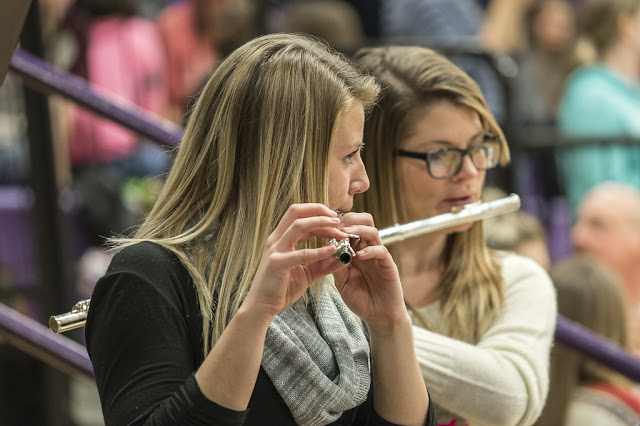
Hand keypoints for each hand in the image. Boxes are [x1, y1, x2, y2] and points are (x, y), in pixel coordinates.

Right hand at [243, 204, 348, 319]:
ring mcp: (275, 250)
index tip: (335, 219)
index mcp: (281, 238)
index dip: (318, 213)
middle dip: (319, 210)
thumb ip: (322, 264)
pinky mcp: (277, 263)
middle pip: (296, 212)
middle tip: (338, 218)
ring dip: (321, 224)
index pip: (299, 215)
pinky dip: (318, 251)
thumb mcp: (306, 273)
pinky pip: (301, 253)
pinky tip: (331, 251)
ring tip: (338, 230)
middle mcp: (276, 240)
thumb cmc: (281, 288)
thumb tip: (343, 258)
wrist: (262, 307)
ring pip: (298, 226)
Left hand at [333, 212, 407, 327]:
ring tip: (345, 234)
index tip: (324, 225)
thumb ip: (335, 265)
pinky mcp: (388, 264)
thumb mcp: (341, 281)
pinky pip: (381, 250)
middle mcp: (367, 248)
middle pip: (363, 221)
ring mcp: (378, 255)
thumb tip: (325, 248)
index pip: (349, 226)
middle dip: (349, 220)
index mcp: (355, 249)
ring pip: (372, 231)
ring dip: (358, 230)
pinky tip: (359, 256)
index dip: (337, 223)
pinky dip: (369, 250)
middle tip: (337, 227)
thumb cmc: (360, 298)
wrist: (378, 315)